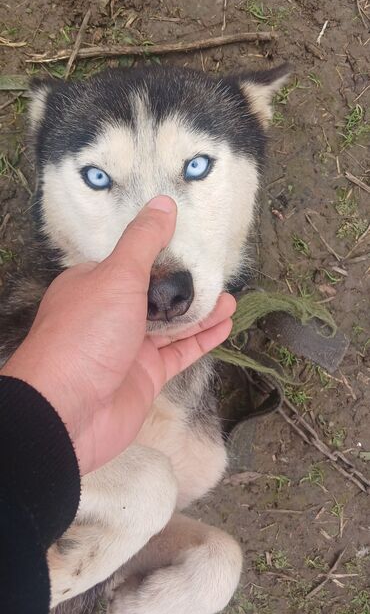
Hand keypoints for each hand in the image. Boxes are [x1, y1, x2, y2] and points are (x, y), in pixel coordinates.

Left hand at [1, 196, 234, 474]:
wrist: (68, 410)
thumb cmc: (87, 333)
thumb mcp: (117, 275)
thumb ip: (144, 241)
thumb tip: (163, 202)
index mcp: (94, 284)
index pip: (132, 261)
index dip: (162, 252)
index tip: (193, 241)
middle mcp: (110, 313)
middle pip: (155, 293)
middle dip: (187, 285)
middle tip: (221, 273)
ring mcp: (129, 347)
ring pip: (172, 324)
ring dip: (202, 311)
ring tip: (233, 298)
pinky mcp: (146, 376)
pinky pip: (180, 352)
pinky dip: (202, 339)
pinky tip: (226, 326)